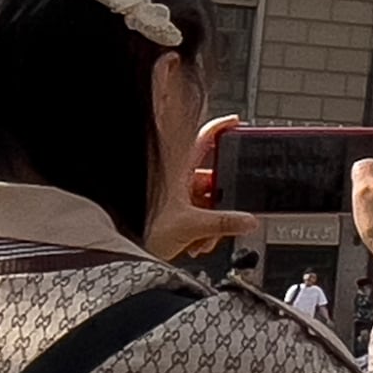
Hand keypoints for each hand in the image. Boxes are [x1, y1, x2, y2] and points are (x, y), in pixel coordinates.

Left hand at [146, 113, 258, 267]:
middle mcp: (177, 180)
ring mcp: (176, 196)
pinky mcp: (174, 213)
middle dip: (223, 201)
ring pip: (206, 201)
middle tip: (229, 214)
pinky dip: (202, 230)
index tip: (236, 123)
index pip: (203, 140)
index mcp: (178, 171)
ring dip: (212, 222)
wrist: (124, 249)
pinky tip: (198, 243)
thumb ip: (223, 223)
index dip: (220, 128)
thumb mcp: (190, 226)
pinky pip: (197, 215)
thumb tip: (247, 221)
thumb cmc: (141, 229)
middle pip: (212, 180)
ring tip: (206, 238)